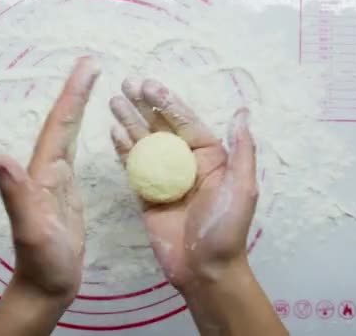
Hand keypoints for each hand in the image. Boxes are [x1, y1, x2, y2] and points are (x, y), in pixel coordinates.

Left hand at [0, 57, 99, 304]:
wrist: (45, 286)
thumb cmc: (40, 263)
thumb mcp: (29, 229)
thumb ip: (14, 193)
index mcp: (41, 174)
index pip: (58, 126)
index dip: (72, 95)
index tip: (87, 67)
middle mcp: (46, 171)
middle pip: (62, 124)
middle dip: (76, 92)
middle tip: (91, 63)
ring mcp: (56, 181)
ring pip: (67, 135)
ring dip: (78, 108)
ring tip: (91, 83)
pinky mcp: (66, 192)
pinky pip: (74, 153)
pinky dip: (80, 134)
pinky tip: (84, 129)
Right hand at [109, 78, 257, 289]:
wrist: (203, 270)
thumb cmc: (226, 229)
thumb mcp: (242, 187)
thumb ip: (241, 150)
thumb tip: (242, 112)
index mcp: (210, 157)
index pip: (185, 122)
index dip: (166, 103)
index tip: (148, 86)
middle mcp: (185, 163)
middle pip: (160, 128)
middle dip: (143, 106)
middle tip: (125, 85)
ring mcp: (163, 178)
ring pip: (144, 144)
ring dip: (129, 122)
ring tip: (113, 102)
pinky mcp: (146, 195)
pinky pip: (133, 168)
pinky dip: (123, 150)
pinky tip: (113, 132)